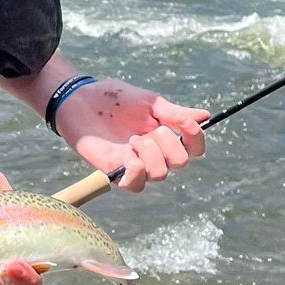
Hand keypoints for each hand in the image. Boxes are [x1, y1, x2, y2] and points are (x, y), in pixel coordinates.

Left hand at [52, 78, 206, 192]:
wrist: (79, 100)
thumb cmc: (113, 99)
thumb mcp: (149, 102)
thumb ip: (175, 113)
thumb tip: (205, 116)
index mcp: (165, 135)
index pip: (194, 148)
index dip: (196, 139)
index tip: (185, 124)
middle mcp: (154, 154)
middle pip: (180, 162)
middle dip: (167, 143)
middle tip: (146, 130)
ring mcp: (136, 165)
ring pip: (160, 174)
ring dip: (149, 154)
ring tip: (131, 139)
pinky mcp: (116, 172)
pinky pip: (136, 185)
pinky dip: (136, 170)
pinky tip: (127, 154)